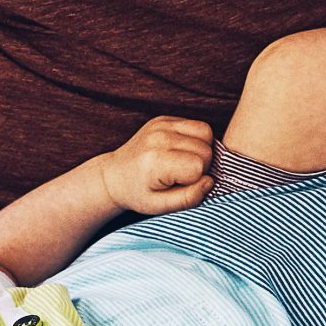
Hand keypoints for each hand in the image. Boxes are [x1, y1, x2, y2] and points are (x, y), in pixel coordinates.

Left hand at [96, 116, 215, 215]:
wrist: (115, 176)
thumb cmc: (137, 193)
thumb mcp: (160, 206)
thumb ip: (189, 198)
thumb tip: (210, 181)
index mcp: (155, 160)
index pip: (199, 165)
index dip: (197, 179)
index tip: (181, 184)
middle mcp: (159, 137)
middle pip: (206, 148)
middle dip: (202, 165)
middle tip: (182, 175)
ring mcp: (161, 124)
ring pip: (206, 132)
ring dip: (202, 149)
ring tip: (184, 162)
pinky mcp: (164, 119)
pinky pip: (197, 125)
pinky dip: (196, 139)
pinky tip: (181, 151)